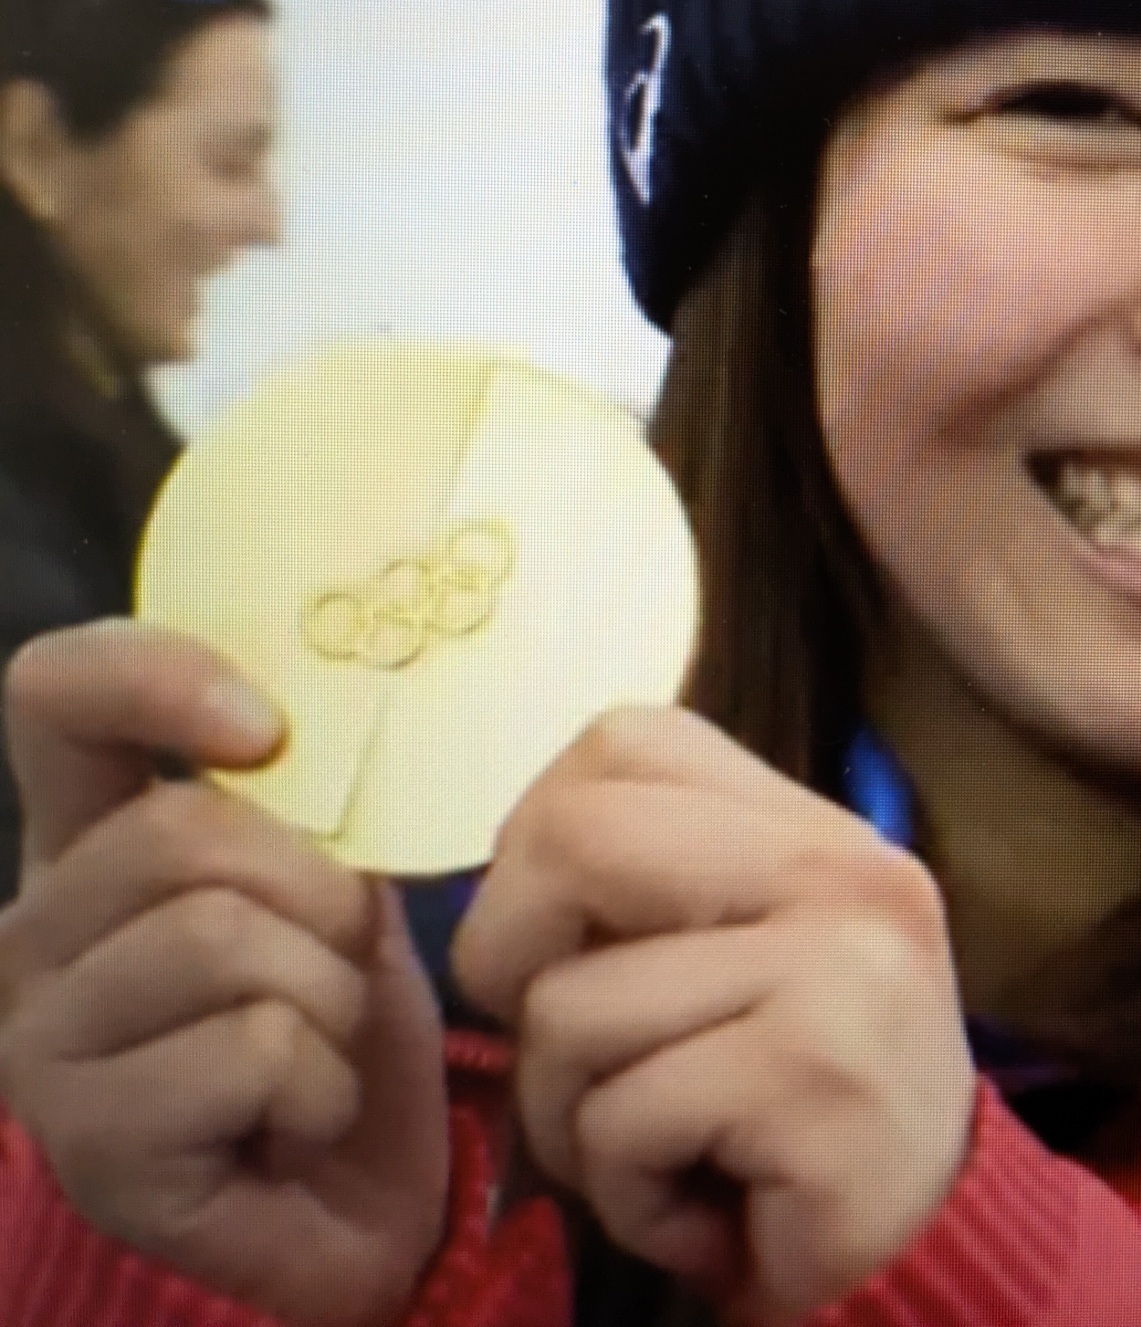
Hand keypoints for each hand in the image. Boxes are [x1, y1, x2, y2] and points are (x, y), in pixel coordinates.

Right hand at [0, 622, 449, 1326]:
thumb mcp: (334, 896)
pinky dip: (322, 1085)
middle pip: (187, 831)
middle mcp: (33, 936)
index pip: (58, 698)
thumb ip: (305, 810)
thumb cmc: (340, 1038)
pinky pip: (256, 1047)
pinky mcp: (89, 1139)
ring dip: (328, 1000)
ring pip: (227, 937)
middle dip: (317, 899)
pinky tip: (295, 1127)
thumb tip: (310, 718)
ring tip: (315, 1060)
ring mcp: (41, 1044)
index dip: (154, 675)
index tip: (265, 731)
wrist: (354, 1219)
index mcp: (90, 847)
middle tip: (329, 981)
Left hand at [453, 707, 976, 1326]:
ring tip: (663, 1153)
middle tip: (563, 1048)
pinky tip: (703, 1209)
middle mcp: (845, 875)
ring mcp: (839, 968)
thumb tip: (510, 878)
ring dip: (569, 1120)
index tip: (564, 941)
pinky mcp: (816, 1077)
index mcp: (821, 833)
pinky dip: (628, 1197)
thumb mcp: (747, 967)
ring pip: (568, 1010)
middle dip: (506, 959)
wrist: (930, 1253)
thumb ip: (664, 895)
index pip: (627, 743)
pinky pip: (619, 1120)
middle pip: (574, 840)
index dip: (540, 840)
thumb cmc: (801, 1116)